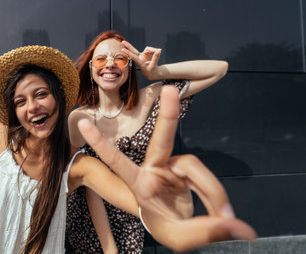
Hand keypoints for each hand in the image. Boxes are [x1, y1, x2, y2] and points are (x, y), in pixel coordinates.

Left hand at [77, 86, 256, 251]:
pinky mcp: (187, 168)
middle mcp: (154, 169)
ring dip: (211, 193)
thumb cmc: (166, 227)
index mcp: (140, 185)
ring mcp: (172, 167)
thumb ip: (208, 231)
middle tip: (170, 92)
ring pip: (196, 168)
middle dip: (167, 116)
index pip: (117, 162)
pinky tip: (223, 213)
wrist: (176, 226)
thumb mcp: (181, 237)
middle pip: (161, 140)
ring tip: (223, 219)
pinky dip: (216, 194)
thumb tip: (244, 229)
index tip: (83, 124)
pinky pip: (206, 177)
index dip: (101, 144)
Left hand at [121, 40, 161, 79]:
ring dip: (154, 51)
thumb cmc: (152, 70)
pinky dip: (155, 51)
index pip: (134, 57)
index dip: (128, 53)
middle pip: (134, 51)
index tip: (123, 49)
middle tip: (122, 42)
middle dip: (128, 46)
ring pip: (148, 49)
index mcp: (140, 63)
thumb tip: (159, 50)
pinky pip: (151, 49)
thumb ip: (156, 57)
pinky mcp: (145, 53)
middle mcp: (140, 58)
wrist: (152, 73)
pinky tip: (157, 54)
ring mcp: (142, 55)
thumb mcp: (154, 65)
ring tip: (158, 56)